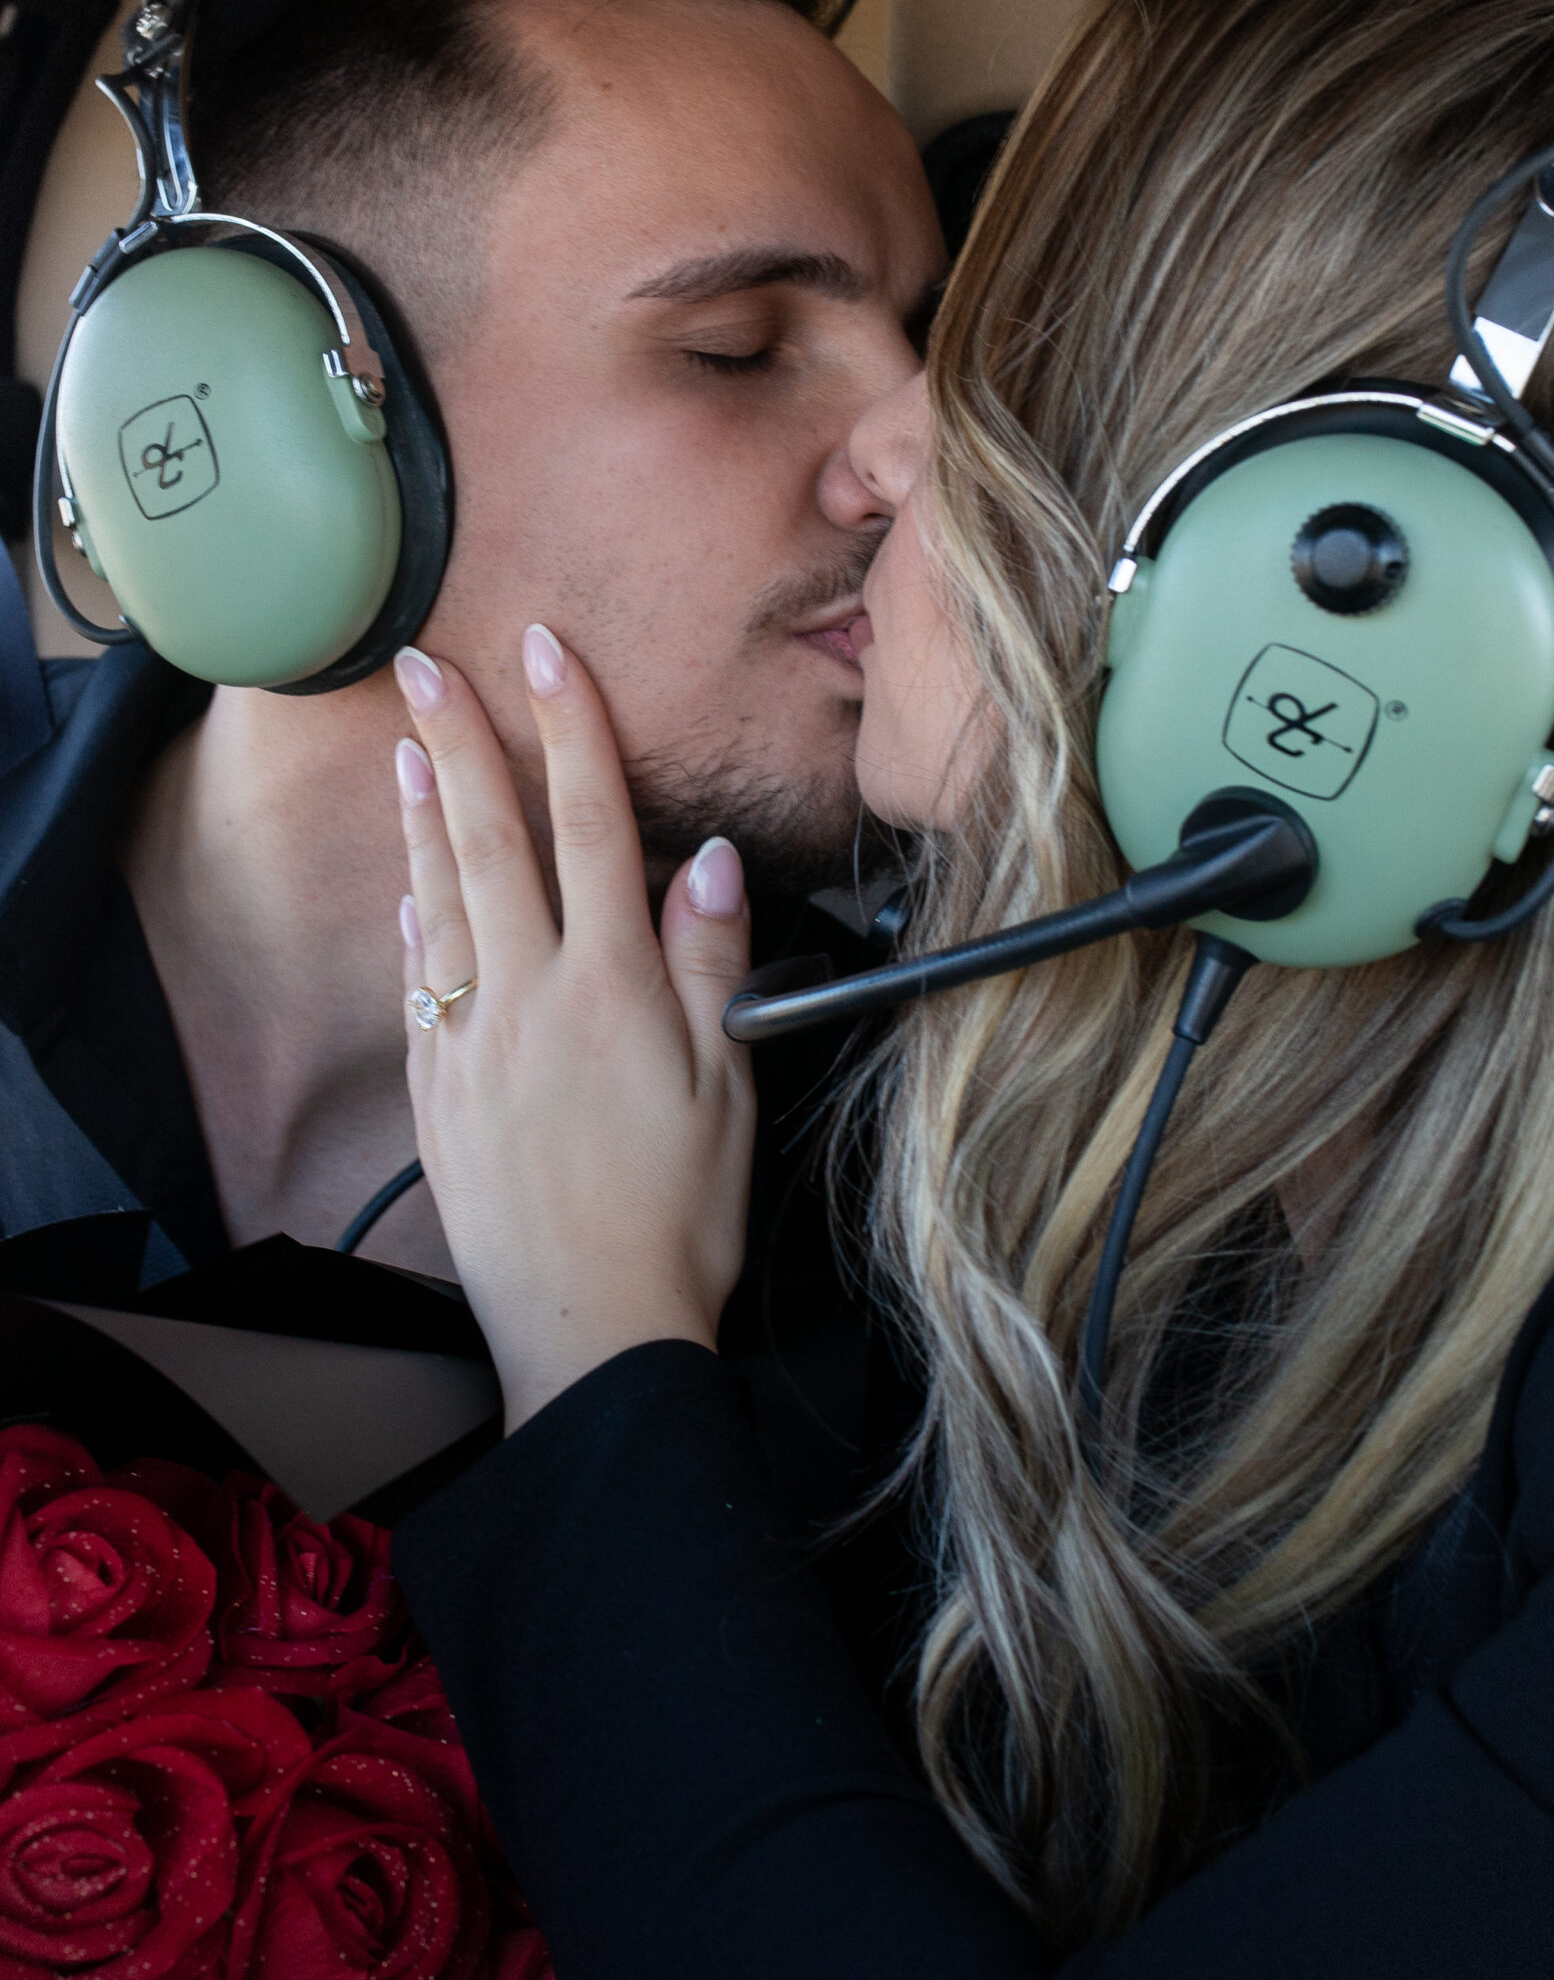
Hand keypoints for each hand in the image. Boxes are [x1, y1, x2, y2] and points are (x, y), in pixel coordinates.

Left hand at [392, 625, 755, 1431]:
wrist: (589, 1328)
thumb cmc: (680, 1218)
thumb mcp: (726, 1089)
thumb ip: (710, 967)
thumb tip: (710, 863)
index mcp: (610, 989)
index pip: (590, 826)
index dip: (570, 729)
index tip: (549, 651)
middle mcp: (528, 999)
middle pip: (488, 842)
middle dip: (458, 740)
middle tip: (423, 661)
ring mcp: (470, 1046)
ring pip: (437, 902)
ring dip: (418, 815)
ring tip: (402, 744)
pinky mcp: (437, 1095)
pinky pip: (417, 985)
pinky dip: (411, 922)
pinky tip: (405, 889)